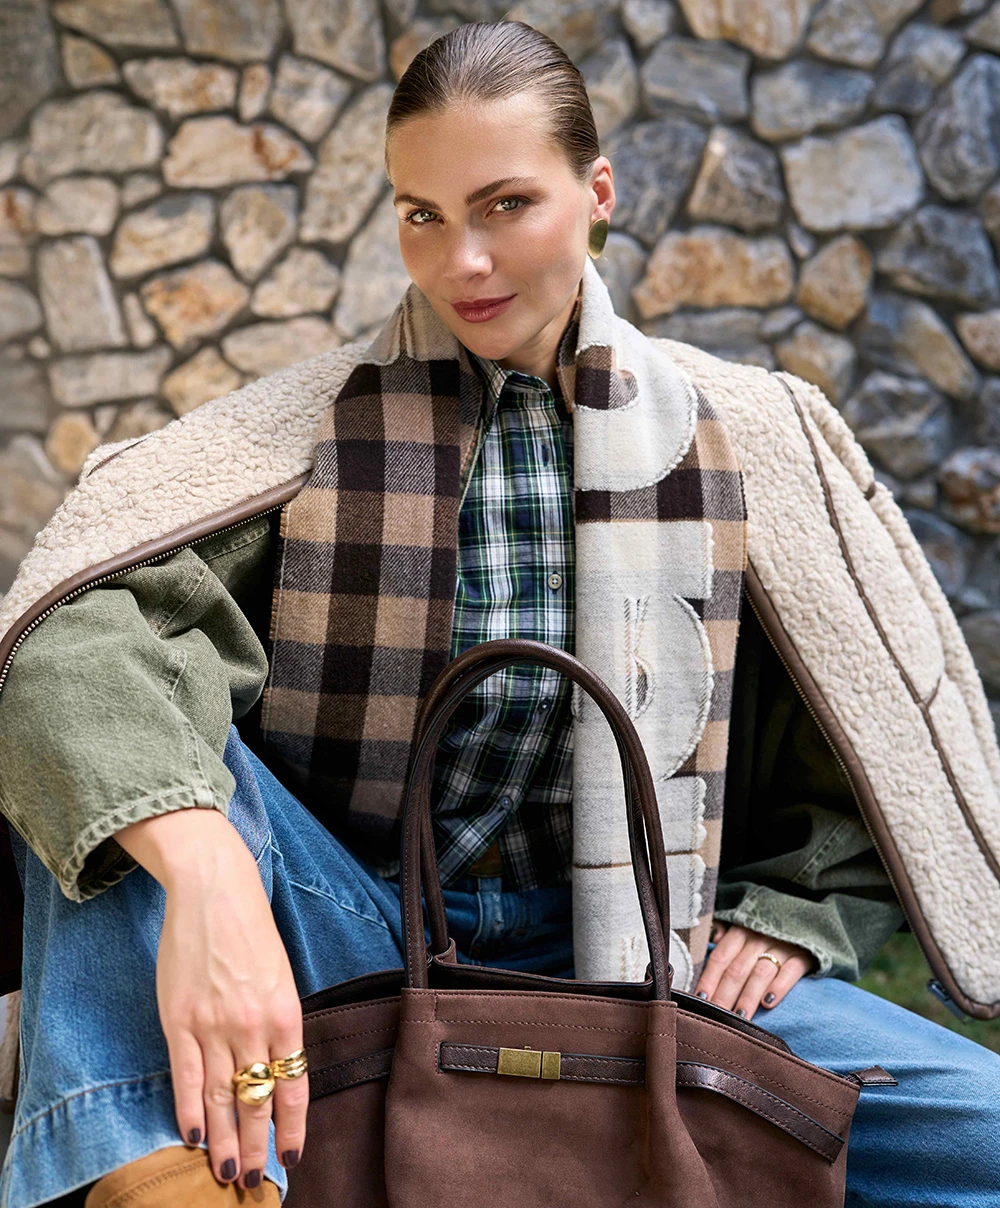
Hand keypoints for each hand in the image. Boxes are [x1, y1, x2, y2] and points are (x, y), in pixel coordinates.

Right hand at [116, 808, 307, 1190]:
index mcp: (286, 1014)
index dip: (292, 1127)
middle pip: (256, 1101)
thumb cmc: (251, 931)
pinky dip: (189, 1111)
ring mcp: (214, 1025)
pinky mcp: (180, 1020)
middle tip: (254, 1182)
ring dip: (223, 1141)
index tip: (291, 1158)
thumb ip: (278, 1022)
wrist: (214, 892)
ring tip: (226, 1173)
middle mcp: (252, 1026)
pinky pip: (186, 1076)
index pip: (293, 1085)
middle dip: (256, 1146)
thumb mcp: (280, 975)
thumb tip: (276, 1068)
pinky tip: (192, 1138)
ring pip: (221, 1098)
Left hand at [694, 920, 816, 1018]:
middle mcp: (758, 937)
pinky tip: (768, 1003)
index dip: (709, 979)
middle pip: (737, 970)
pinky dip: (779, 987)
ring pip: (760, 973)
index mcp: (740, 931)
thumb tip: (711, 939)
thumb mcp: (746, 926)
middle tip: (717, 1017)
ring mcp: (781, 946)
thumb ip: (725, 932)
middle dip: (725, 995)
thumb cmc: (768, 929)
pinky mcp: (803, 955)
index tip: (700, 1000)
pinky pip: (790, 972)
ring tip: (740, 1017)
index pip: (720, 958)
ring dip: (748, 997)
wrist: (809, 919)